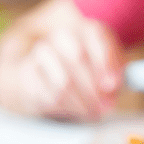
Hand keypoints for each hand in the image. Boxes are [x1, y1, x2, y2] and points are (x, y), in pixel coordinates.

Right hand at [0, 20, 124, 120]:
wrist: (50, 72)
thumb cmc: (91, 71)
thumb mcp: (109, 68)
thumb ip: (116, 74)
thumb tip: (113, 87)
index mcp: (88, 30)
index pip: (96, 37)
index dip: (106, 62)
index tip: (113, 86)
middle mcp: (63, 36)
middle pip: (77, 56)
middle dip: (94, 87)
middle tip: (105, 106)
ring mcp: (42, 52)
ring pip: (62, 80)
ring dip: (81, 102)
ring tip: (94, 112)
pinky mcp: (27, 74)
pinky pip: (47, 95)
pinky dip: (66, 108)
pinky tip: (77, 111)